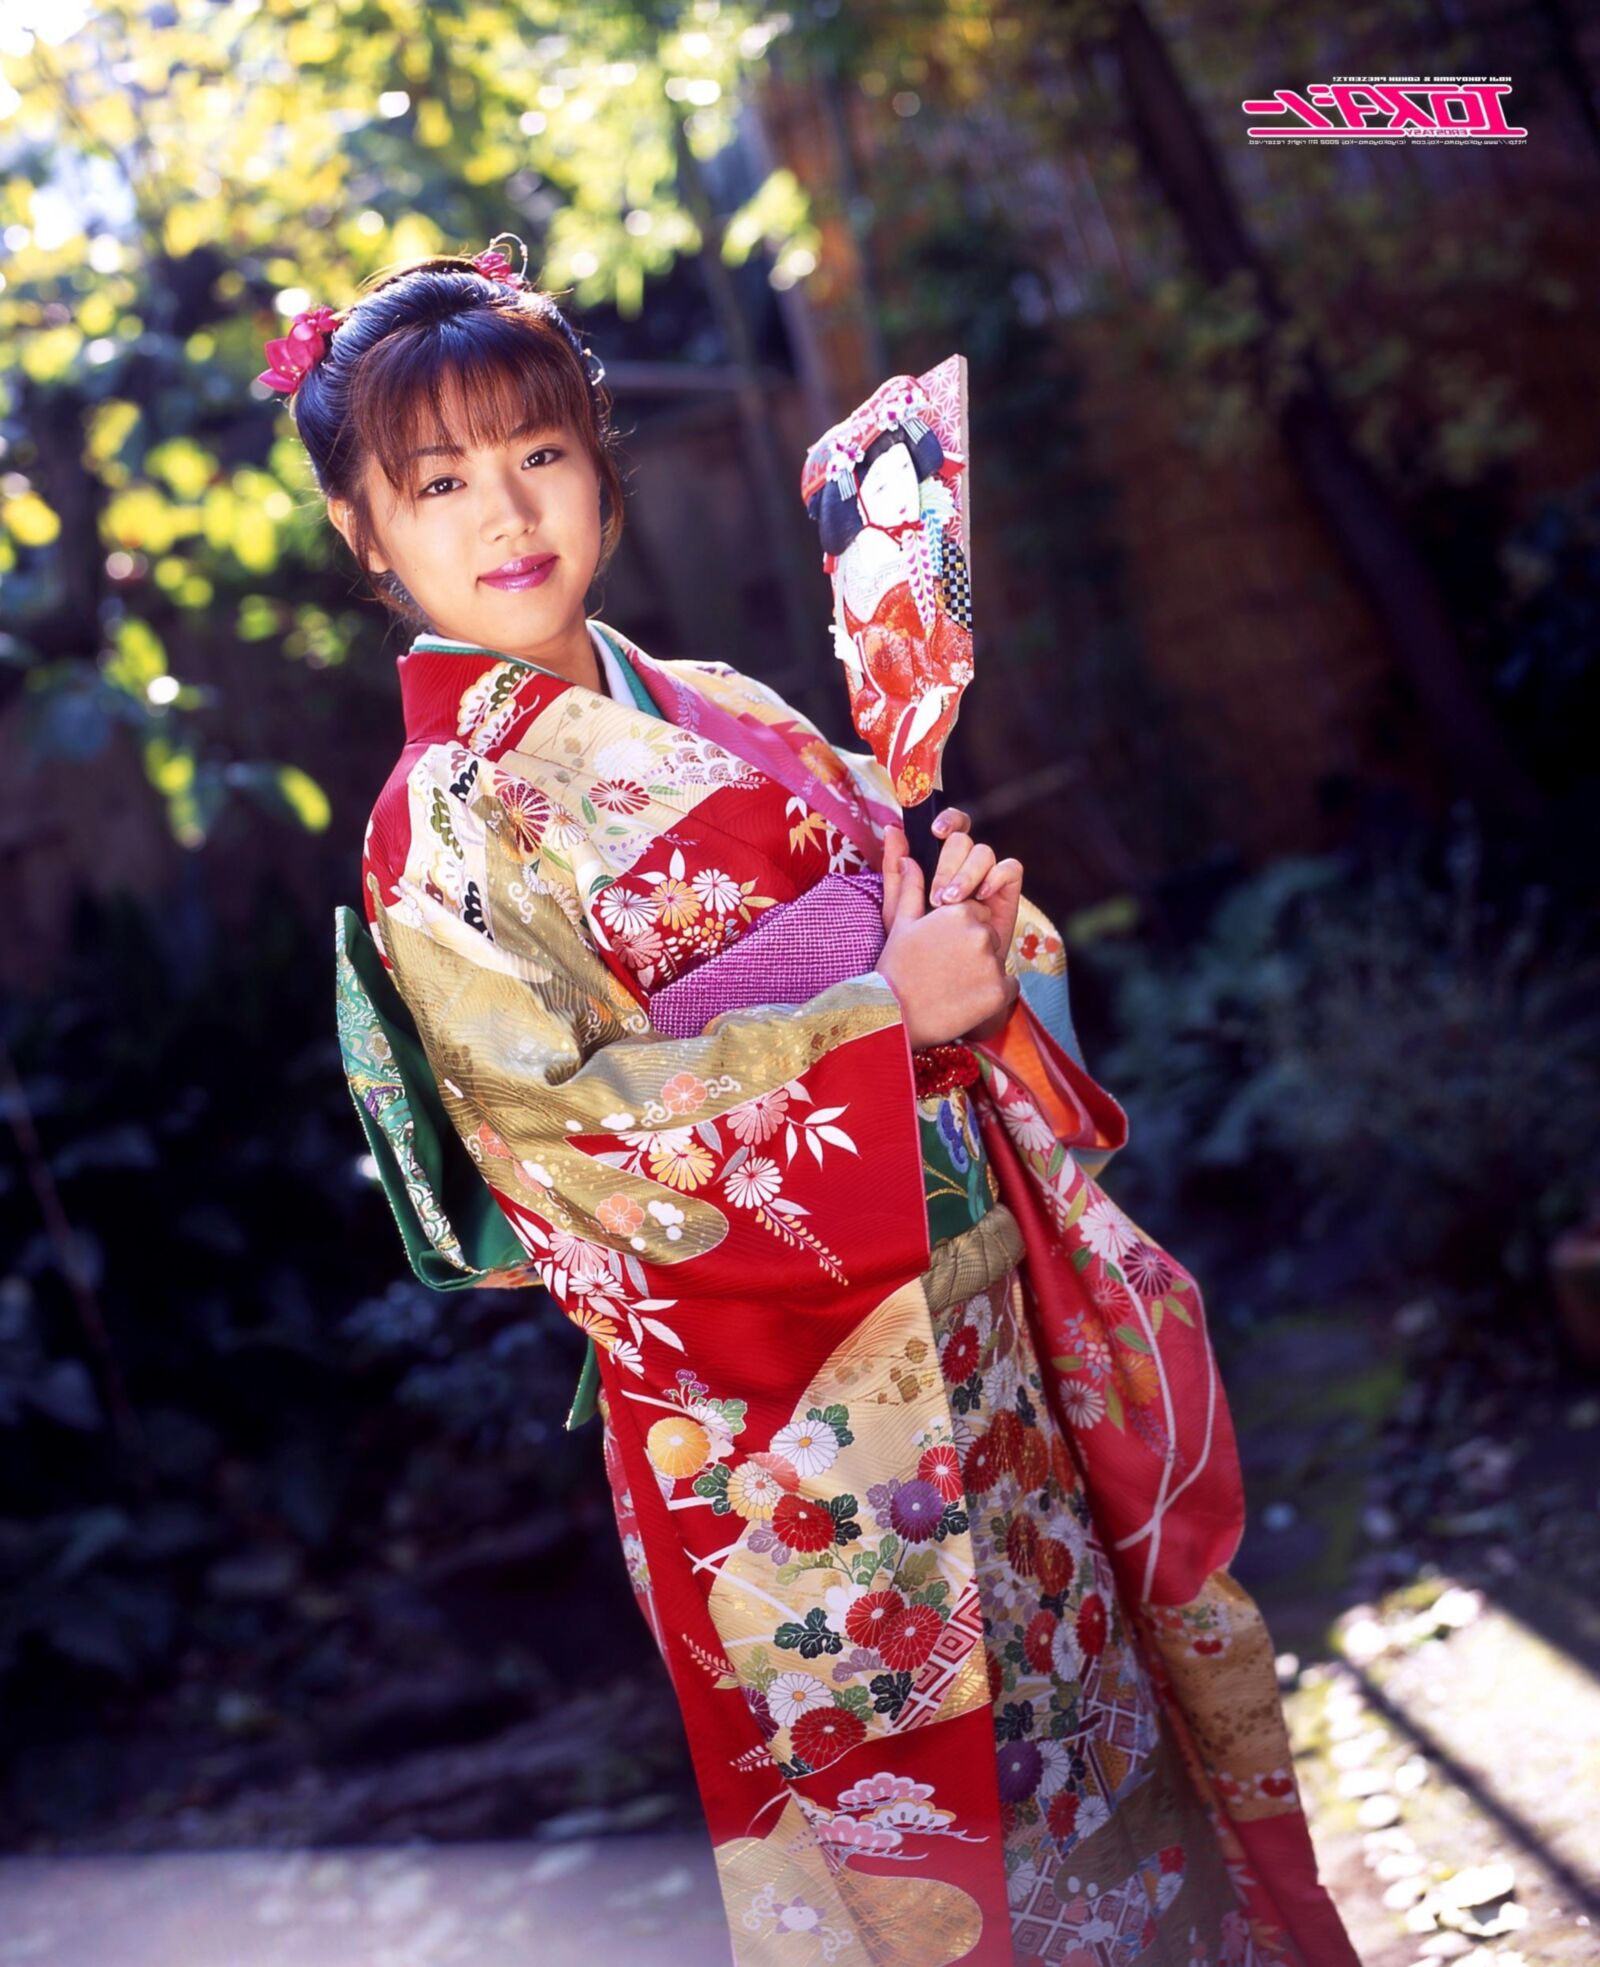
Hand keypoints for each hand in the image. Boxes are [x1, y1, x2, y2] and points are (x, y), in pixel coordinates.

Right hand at [876, 820, 1013, 1048]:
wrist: (894, 1017)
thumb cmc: (895, 968)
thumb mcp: (901, 923)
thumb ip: (910, 886)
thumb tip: (906, 853)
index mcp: (959, 912)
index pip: (977, 911)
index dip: (961, 928)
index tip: (943, 947)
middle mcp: (980, 933)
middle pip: (990, 935)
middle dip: (974, 949)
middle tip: (946, 970)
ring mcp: (992, 963)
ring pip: (999, 962)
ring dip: (983, 972)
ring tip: (952, 986)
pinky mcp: (999, 992)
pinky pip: (1008, 988)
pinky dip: (992, 995)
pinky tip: (966, 1001)